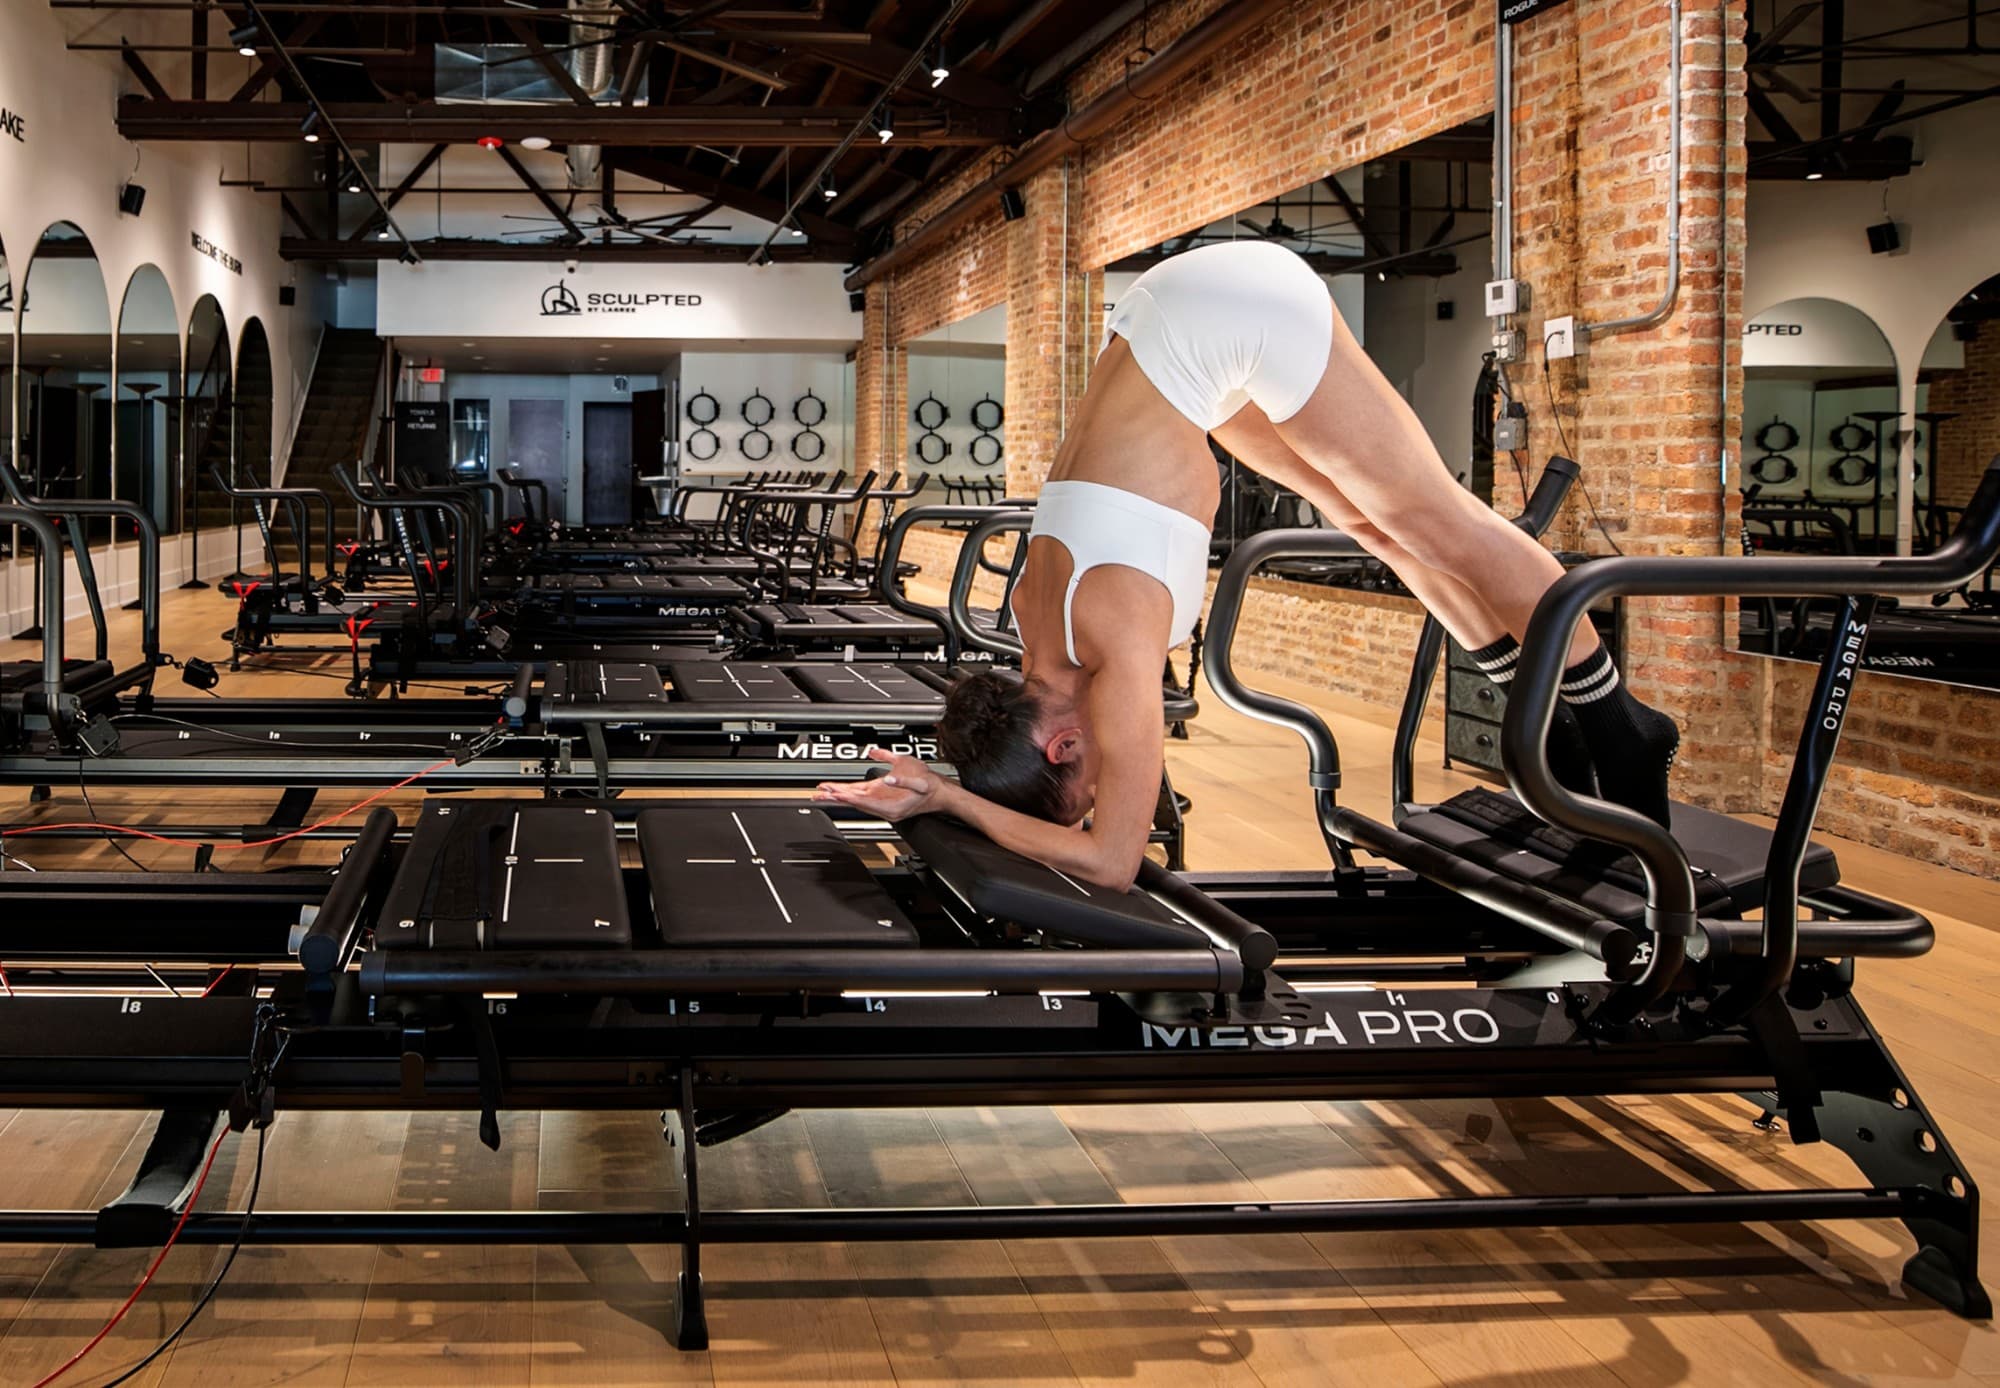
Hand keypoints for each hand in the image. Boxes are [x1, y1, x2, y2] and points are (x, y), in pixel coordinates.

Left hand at [812, 749, 947, 821]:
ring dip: (840, 795)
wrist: (938, 792)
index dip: (847, 797)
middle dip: (836, 797)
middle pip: (855, 802)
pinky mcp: (883, 797)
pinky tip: (840, 790)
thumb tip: (880, 764)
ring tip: (823, 792)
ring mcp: (882, 804)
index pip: (863, 801)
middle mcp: (884, 808)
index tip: (833, 793)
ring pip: (856, 800)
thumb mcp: (915, 773)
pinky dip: (850, 793)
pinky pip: (862, 796)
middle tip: (819, 792)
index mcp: (890, 806)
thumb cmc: (929, 785)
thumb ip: (897, 770)